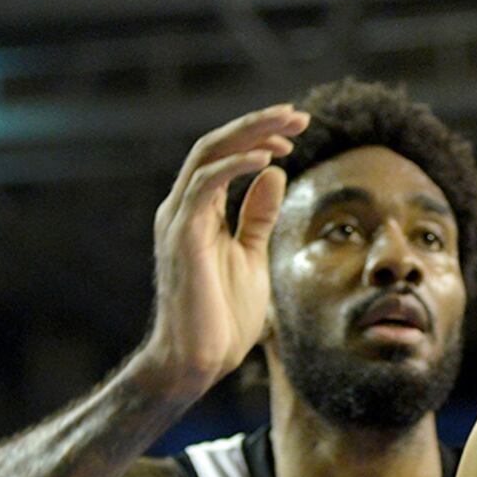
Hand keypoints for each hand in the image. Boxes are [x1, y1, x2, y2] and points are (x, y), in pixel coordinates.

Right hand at [139, 103, 310, 394]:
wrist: (198, 362)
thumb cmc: (223, 317)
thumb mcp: (252, 257)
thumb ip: (258, 217)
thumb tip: (276, 174)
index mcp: (198, 212)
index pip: (224, 156)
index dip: (259, 136)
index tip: (298, 129)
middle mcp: (182, 208)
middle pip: (216, 145)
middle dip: (258, 124)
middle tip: (299, 114)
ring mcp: (178, 220)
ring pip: (209, 155)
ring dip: (251, 135)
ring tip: (290, 128)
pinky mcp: (181, 236)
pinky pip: (206, 186)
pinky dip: (236, 166)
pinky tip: (268, 159)